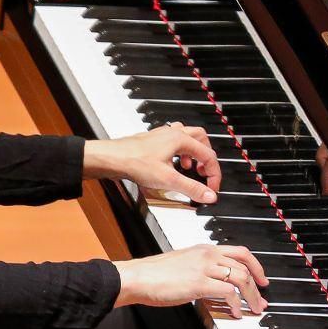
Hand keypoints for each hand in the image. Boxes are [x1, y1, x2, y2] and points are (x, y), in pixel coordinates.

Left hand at [84, 123, 221, 203]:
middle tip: (205, 172)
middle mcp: (172, 133)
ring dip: (193, 152)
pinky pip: (173, 140)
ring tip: (190, 167)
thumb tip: (209, 195)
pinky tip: (173, 163)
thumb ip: (191, 187)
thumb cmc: (135, 162)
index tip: (211, 188)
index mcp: (180, 139)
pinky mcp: (153, 141)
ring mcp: (162, 135)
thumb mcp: (168, 179)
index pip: (208, 155)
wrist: (113, 158)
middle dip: (206, 157)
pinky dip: (179, 151)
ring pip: (187, 137)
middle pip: (201, 139)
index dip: (213, 173)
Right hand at [113, 244, 268, 316]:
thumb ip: (202, 272)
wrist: (138, 277)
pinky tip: (236, 312)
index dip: (255, 266)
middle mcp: (208, 254)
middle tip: (262, 298)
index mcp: (204, 249)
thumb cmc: (154, 275)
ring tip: (254, 308)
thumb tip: (216, 288)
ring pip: (241, 278)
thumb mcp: (183, 266)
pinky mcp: (199, 282)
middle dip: (258, 284)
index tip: (261, 278)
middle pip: (244, 265)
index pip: (240, 252)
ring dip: (252, 296)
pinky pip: (228, 292)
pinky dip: (236, 304)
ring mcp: (204, 267)